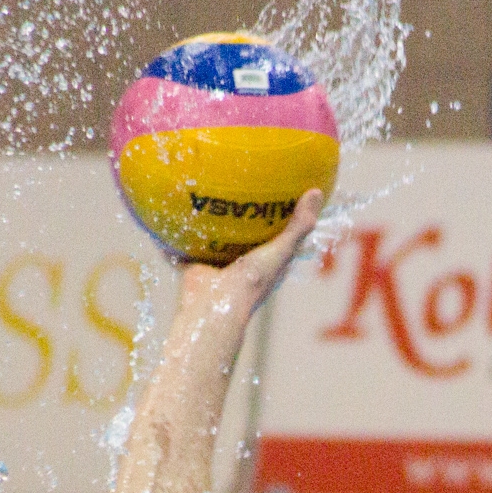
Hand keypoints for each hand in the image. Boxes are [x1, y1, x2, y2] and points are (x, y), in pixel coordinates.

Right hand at [179, 188, 323, 312]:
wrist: (214, 304)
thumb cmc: (252, 281)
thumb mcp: (281, 250)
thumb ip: (298, 225)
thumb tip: (316, 191)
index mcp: (268, 264)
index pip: (282, 239)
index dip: (286, 220)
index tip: (287, 196)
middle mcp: (244, 264)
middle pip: (248, 236)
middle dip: (246, 218)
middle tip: (245, 188)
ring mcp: (218, 265)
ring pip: (215, 239)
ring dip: (212, 223)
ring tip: (208, 192)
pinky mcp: (194, 265)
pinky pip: (185, 244)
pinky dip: (179, 231)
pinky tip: (175, 205)